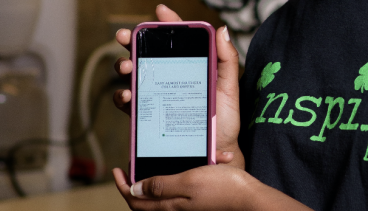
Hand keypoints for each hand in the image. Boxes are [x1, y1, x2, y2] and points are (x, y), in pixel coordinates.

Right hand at [113, 5, 244, 168]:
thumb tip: (221, 29)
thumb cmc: (224, 119)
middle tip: (125, 37)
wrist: (216, 151)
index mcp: (188, 66)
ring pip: (133, 75)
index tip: (159, 11)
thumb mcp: (229, 87)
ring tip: (127, 68)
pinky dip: (123, 97)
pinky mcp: (148, 115)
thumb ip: (226, 59)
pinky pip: (130, 103)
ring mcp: (156, 95)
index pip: (177, 40)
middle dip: (131, 42)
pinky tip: (128, 96)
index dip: (167, 23)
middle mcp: (169, 77)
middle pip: (146, 53)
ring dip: (124, 66)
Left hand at [113, 165, 252, 210]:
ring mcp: (187, 205)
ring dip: (160, 177)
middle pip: (145, 201)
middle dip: (136, 184)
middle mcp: (175, 208)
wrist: (250, 199)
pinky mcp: (199, 199)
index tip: (117, 171)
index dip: (122, 186)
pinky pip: (182, 188)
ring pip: (164, 193)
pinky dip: (183, 174)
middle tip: (132, 167)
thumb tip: (135, 190)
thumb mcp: (187, 182)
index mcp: (169, 205)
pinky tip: (192, 162)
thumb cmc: (222, 189)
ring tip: (158, 161)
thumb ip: (161, 186)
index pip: (135, 200)